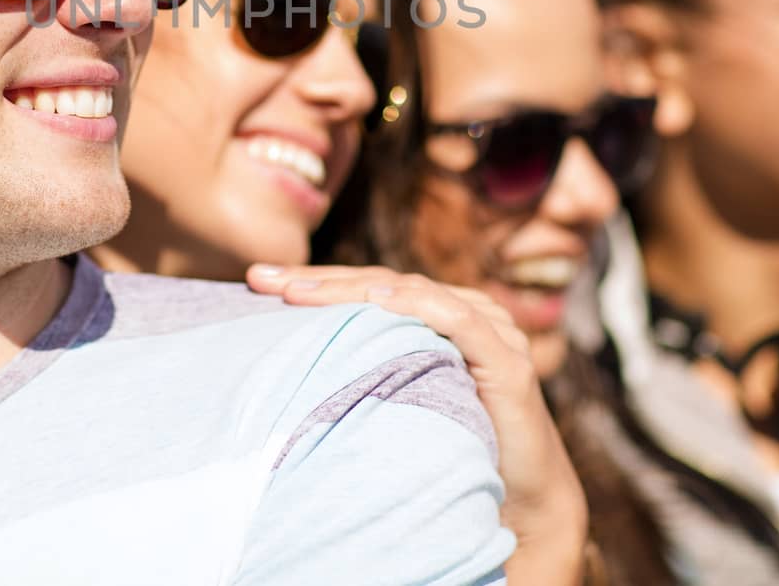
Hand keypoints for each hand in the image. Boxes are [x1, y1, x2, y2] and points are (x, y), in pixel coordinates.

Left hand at [247, 263, 589, 583]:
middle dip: (317, 279)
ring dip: (353, 288)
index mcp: (434, 317)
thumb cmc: (454, 449)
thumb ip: (365, 372)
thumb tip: (289, 365)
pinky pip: (461, 321)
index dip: (314, 281)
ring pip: (412, 293)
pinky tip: (381, 300)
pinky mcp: (509, 362)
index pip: (366, 288)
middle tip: (260, 278)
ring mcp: (490, 331)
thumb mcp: (397, 401)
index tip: (255, 281)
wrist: (523, 501)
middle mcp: (462, 312)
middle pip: (381, 284)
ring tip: (299, 290)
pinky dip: (420, 305)